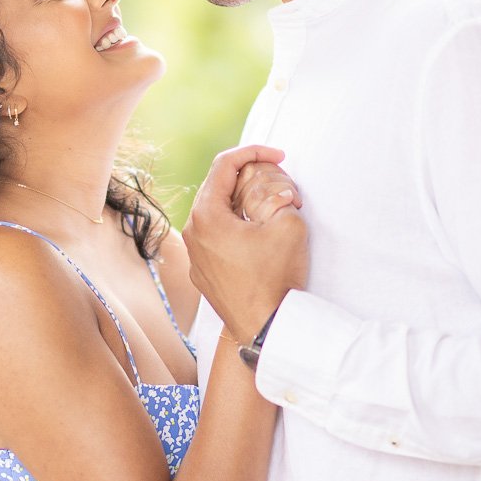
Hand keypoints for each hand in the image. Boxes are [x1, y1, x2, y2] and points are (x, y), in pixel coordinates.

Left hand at [184, 143, 309, 341]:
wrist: (266, 328)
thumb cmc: (276, 277)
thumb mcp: (288, 223)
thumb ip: (279, 191)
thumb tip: (271, 187)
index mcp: (206, 216)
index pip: (224, 165)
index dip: (254, 152)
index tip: (279, 155)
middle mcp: (192, 233)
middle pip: (218, 188)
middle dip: (251, 178)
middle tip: (280, 183)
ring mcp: (195, 255)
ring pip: (217, 213)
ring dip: (245, 203)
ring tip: (275, 209)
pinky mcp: (203, 273)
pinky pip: (217, 237)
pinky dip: (238, 226)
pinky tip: (261, 235)